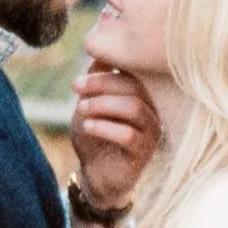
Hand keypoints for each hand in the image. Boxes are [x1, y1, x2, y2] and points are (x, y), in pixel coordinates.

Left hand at [70, 66, 157, 211]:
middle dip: (100, 85)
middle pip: (132, 86)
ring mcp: (151, 131)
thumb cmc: (94, 137)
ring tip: (81, 109)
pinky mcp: (144, 152)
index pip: (130, 73)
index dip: (103, 72)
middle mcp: (151, 110)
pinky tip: (88, 127)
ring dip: (102, 105)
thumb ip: (95, 82)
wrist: (96, 174)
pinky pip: (128, 134)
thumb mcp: (89, 105)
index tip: (77, 83)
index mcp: (140, 95)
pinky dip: (105, 127)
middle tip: (76, 90)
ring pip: (133, 107)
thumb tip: (98, 53)